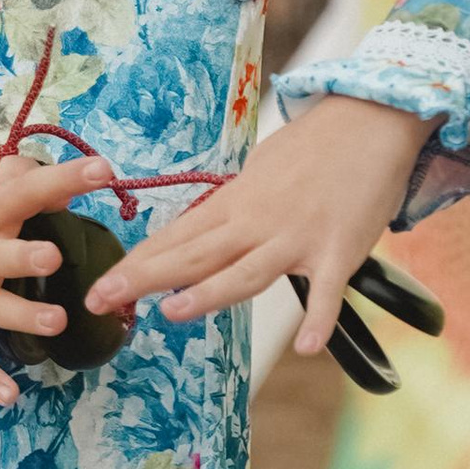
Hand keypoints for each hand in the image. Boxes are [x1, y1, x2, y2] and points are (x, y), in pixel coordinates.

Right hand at [0, 151, 108, 410]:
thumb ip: (7, 172)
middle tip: (50, 259)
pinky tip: (8, 395)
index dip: (66, 178)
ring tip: (54, 322)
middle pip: (6, 256)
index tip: (101, 170)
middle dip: (29, 258)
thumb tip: (58, 188)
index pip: (28, 189)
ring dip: (24, 317)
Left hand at [86, 95, 433, 349]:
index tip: (101, 285)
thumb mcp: (259, 171)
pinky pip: (327, 291)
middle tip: (99, 300)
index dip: (137, 263)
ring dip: (210, 293)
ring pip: (246, 272)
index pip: (176, 237)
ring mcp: (297, 238)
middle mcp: (257, 222)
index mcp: (235, 203)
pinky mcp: (339, 251)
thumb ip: (231, 207)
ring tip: (173, 312)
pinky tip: (306, 346)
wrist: (370, 121)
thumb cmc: (313, 147)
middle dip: (144, 278)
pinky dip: (319, 319)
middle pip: (194, 256)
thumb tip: (200, 229)